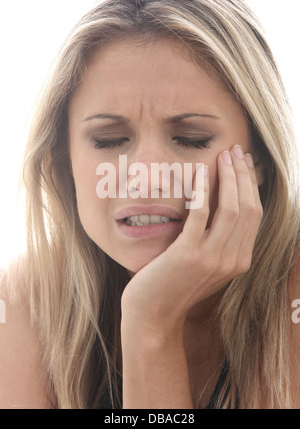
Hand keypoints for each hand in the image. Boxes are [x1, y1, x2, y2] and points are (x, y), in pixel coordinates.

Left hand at [121, 145, 262, 331]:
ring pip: (231, 208)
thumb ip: (221, 242)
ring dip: (229, 177)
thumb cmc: (176, 285)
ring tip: (222, 156)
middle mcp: (232, 260)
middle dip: (243, 175)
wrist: (153, 314)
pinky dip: (202, 190)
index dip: (250, 185)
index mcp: (240, 261)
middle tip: (235, 151)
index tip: (243, 163)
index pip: (254, 214)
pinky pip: (200, 214)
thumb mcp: (208, 265)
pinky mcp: (188, 254)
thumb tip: (224, 207)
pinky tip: (198, 172)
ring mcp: (211, 258)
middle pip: (247, 207)